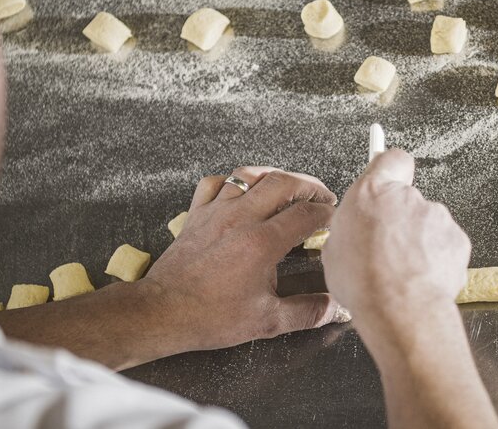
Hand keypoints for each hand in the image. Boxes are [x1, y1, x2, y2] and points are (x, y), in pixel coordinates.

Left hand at [142, 167, 346, 352]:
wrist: (162, 313)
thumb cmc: (209, 317)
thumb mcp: (267, 321)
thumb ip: (307, 312)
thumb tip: (335, 309)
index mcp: (262, 243)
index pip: (306, 214)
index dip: (327, 213)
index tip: (334, 219)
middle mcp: (241, 219)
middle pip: (284, 182)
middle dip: (310, 186)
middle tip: (321, 196)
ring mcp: (216, 212)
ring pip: (250, 175)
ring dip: (275, 176)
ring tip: (289, 185)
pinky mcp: (196, 215)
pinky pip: (215, 183)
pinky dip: (233, 181)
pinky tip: (242, 191)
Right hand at [323, 150, 471, 331]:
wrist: (400, 308)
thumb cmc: (363, 282)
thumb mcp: (335, 249)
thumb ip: (352, 227)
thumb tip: (357, 231)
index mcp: (371, 193)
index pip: (390, 159)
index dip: (392, 167)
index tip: (391, 170)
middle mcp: (407, 197)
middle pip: (407, 200)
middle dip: (401, 220)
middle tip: (387, 250)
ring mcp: (437, 216)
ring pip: (427, 226)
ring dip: (419, 243)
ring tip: (403, 272)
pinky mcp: (458, 239)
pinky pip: (445, 245)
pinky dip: (437, 259)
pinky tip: (422, 279)